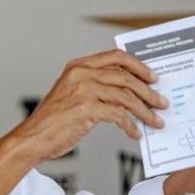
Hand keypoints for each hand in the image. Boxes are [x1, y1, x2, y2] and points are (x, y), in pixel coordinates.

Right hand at [11, 49, 168, 162]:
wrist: (33, 138)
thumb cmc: (52, 120)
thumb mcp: (72, 94)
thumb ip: (95, 87)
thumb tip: (127, 93)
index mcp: (78, 66)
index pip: (116, 57)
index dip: (139, 66)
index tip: (153, 78)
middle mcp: (81, 74)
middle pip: (126, 77)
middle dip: (149, 92)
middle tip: (161, 102)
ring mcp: (83, 91)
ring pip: (126, 96)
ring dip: (145, 111)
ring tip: (155, 121)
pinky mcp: (86, 109)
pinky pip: (119, 115)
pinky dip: (130, 126)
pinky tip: (135, 133)